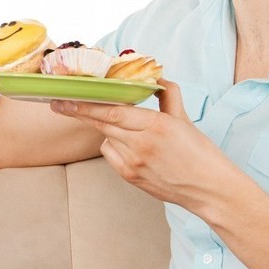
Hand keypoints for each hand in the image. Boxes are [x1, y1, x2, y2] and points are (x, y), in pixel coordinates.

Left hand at [49, 79, 241, 214]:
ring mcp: (134, 163)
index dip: (86, 104)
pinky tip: (129, 147)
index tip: (66, 98)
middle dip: (79, 112)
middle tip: (59, 104)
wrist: (209, 189)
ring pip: (106, 138)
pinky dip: (114, 146)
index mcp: (156, 125)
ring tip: (125, 130)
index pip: (113, 111)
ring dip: (107, 129)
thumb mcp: (184, 119)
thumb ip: (168, 96)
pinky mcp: (130, 177)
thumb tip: (157, 79)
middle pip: (101, 124)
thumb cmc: (200, 154)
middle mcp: (141, 145)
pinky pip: (110, 154)